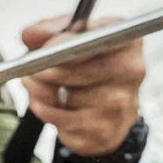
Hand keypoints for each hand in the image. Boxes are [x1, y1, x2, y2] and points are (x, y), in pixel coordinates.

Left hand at [18, 14, 145, 156]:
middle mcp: (132, 73)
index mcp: (127, 42)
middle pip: (83, 71)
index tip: (45, 49)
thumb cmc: (85, 63)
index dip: (67, 44)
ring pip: (72, 99)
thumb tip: (31, 34)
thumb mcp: (70, 38)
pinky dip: (49, 114)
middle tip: (30, 70)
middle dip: (49, 71)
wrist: (103, 107)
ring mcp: (122, 106)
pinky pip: (68, 123)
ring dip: (44, 94)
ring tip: (36, 87)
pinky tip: (45, 105)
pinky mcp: (108, 133)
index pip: (99, 39)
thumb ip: (50, 30)